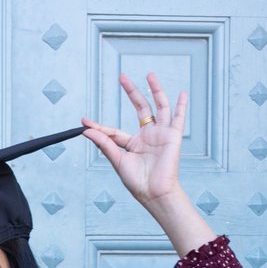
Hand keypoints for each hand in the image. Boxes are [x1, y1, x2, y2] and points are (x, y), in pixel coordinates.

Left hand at [81, 72, 185, 206]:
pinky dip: (181, 106)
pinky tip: (182, 93)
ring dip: (155, 90)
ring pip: (159, 107)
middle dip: (131, 92)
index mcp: (132, 145)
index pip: (114, 131)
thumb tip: (87, 130)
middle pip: (140, 108)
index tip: (84, 121)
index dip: (99, 126)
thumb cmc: (137, 182)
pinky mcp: (173, 136)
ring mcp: (161, 134)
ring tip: (149, 75)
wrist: (154, 192)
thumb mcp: (117, 160)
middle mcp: (147, 136)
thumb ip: (104, 143)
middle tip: (122, 76)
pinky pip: (178, 118)